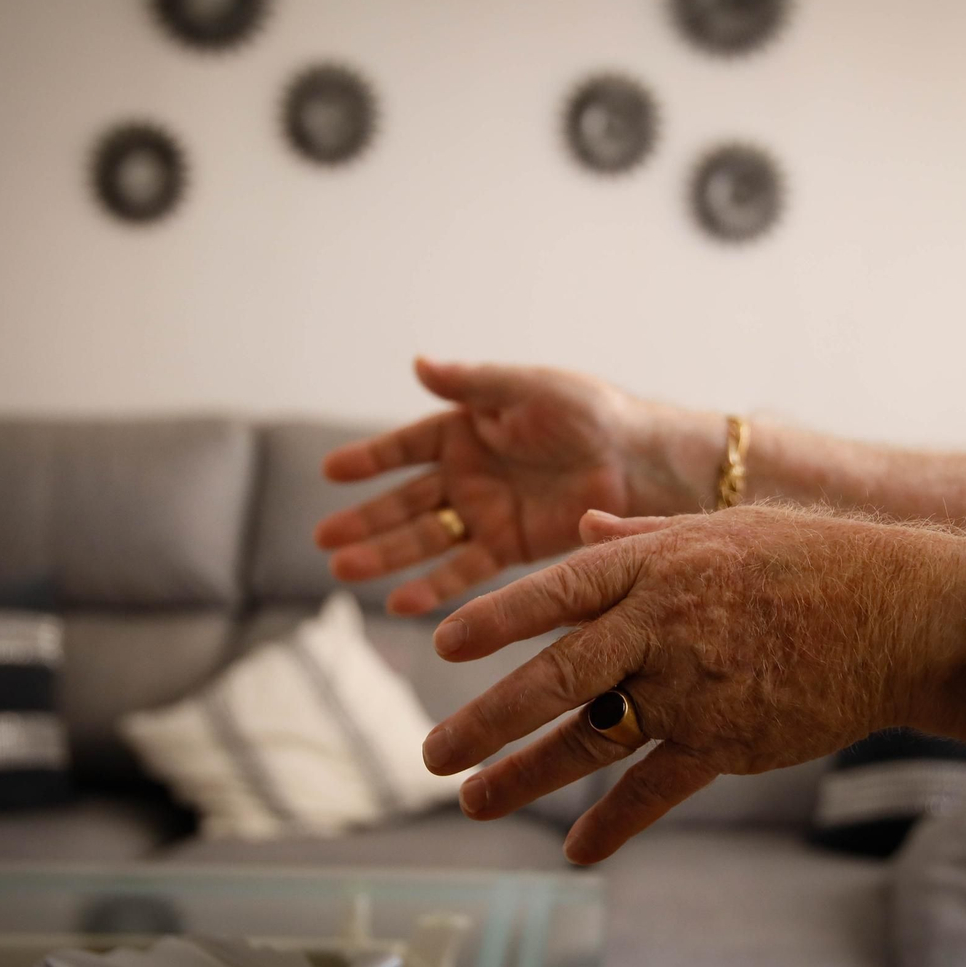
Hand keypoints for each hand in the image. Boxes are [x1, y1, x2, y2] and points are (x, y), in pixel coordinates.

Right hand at [315, 358, 717, 614]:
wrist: (642, 460)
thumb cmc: (589, 412)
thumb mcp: (526, 389)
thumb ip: (472, 384)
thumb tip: (417, 364)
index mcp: (467, 427)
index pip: (406, 446)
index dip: (370, 459)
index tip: (330, 472)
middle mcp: (469, 472)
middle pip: (406, 500)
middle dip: (365, 520)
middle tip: (324, 539)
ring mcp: (486, 511)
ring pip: (425, 538)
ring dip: (385, 555)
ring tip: (343, 571)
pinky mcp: (510, 547)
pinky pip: (464, 569)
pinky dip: (434, 586)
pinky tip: (401, 602)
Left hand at [419, 505, 965, 862]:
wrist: (896, 613)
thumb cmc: (812, 558)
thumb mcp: (721, 528)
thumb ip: (643, 539)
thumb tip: (585, 531)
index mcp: (654, 567)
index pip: (555, 591)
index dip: (494, 619)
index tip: (440, 645)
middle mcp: (661, 628)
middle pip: (555, 677)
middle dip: (486, 719)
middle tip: (432, 753)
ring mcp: (691, 689)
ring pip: (590, 739)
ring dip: (526, 774)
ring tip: (474, 799)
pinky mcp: (725, 741)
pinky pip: (655, 789)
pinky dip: (613, 823)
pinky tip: (579, 848)